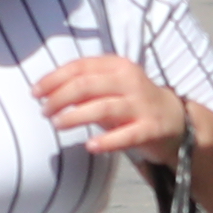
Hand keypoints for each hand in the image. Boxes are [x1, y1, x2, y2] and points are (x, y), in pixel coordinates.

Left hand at [35, 53, 191, 166]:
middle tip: (44, 111)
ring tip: (58, 124)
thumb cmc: (133, 103)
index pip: (80, 67)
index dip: (54, 79)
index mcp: (118, 66)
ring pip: (103, 108)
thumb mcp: (110, 89)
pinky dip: (106, 141)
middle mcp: (131, 81)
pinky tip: (90, 146)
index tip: (36, 93)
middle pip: (86, 85)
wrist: (176, 120)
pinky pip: (126, 135)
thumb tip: (48, 93)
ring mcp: (142, 105)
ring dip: (76, 116)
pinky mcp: (151, 128)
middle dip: (60, 98)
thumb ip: (84, 88)